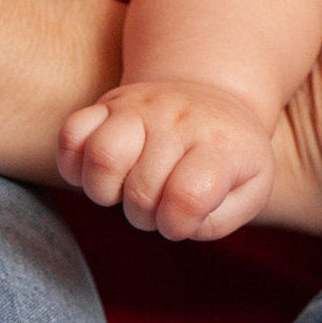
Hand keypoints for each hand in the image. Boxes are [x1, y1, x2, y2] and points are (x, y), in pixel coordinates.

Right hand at [59, 75, 276, 239]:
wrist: (214, 98)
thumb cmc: (229, 158)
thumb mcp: (250, 190)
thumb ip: (218, 219)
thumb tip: (174, 221)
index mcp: (221, 145)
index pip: (187, 197)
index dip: (177, 224)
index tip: (181, 220)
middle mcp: (179, 120)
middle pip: (141, 190)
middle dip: (144, 216)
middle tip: (158, 205)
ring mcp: (140, 107)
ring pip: (102, 155)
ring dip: (106, 191)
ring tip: (124, 188)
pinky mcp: (107, 103)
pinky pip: (71, 134)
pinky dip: (74, 165)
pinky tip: (99, 172)